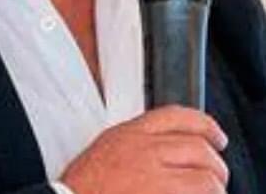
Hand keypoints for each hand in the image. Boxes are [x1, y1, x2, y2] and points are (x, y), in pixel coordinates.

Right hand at [59, 105, 228, 193]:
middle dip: (216, 166)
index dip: (205, 125)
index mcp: (130, 133)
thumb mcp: (108, 148)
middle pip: (199, 148)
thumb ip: (138, 142)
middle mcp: (145, 151)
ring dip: (213, 191)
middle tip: (216, 179)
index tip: (217, 137)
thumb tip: (169, 146)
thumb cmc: (85, 185)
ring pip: (207, 180)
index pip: (177, 116)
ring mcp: (156, 180)